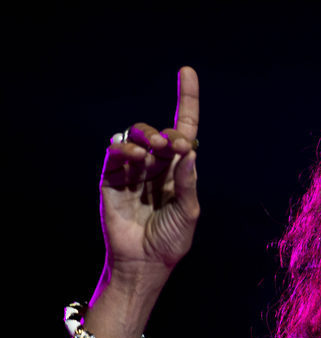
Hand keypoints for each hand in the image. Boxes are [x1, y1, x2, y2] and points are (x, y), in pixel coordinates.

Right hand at [100, 67, 199, 281]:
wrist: (144, 263)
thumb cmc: (171, 241)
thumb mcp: (188, 211)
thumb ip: (188, 181)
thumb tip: (190, 150)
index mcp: (179, 170)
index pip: (184, 130)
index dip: (186, 100)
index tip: (187, 72)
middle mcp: (156, 165)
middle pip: (160, 132)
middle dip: (169, 134)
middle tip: (176, 147)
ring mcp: (133, 170)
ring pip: (137, 136)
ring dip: (149, 137)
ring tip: (158, 151)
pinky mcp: (111, 178)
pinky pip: (116, 152)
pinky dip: (126, 149)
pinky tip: (138, 158)